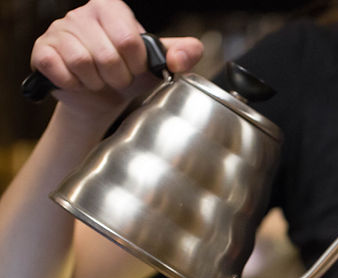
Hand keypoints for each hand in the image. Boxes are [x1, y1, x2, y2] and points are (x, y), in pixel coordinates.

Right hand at [30, 0, 202, 118]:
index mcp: (111, 8)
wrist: (103, 96)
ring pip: (83, 64)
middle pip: (107, 56)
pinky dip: (74, 84)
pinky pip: (59, 70)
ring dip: (97, 82)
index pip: (130, 40)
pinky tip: (79, 81)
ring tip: (99, 79)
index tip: (136, 69)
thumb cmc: (130, 73)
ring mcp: (59, 30)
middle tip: (117, 78)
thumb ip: (182, 54)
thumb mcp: (159, 63)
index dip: (137, 65)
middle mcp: (81, 14)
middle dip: (118, 78)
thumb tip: (182, 58)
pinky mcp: (43, 50)